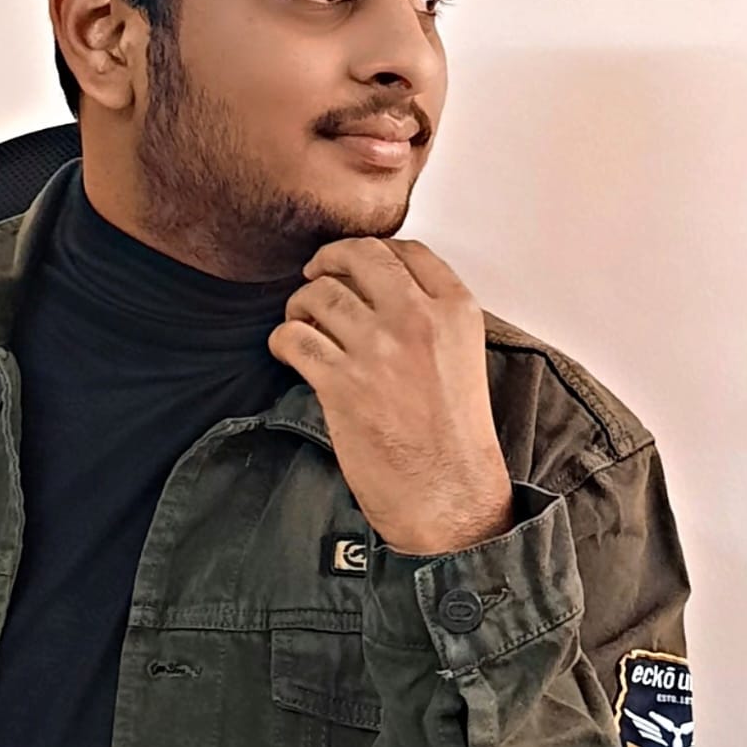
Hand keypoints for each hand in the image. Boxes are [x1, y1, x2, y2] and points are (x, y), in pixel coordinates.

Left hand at [268, 236, 513, 555]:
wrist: (448, 495)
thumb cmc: (455, 438)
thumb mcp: (464, 359)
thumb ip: (433, 319)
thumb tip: (382, 293)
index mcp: (455, 312)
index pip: (408, 251)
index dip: (373, 251)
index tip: (356, 264)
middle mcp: (417, 320)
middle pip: (360, 256)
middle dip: (329, 259)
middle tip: (316, 273)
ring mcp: (377, 349)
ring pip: (320, 294)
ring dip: (301, 303)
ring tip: (302, 322)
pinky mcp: (341, 383)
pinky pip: (294, 337)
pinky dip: (282, 339)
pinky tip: (288, 350)